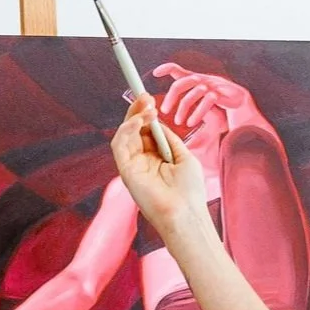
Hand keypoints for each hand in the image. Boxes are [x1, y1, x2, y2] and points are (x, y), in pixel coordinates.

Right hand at [109, 95, 209, 242]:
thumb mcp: (184, 157)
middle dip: (138, 111)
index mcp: (156, 159)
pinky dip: (127, 130)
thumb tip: (158, 122)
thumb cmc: (189, 191)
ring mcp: (133, 166)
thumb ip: (169, 139)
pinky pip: (119, 146)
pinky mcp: (125, 172)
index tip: (149, 98)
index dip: (146, 114)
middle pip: (134, 130)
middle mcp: (142, 162)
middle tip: (145, 96)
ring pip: (124, 135)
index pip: (146, 131)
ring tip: (147, 107)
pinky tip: (139, 121)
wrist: (185, 214)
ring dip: (133, 117)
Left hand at [153, 63, 270, 137]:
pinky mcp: (222, 93)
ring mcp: (213, 86)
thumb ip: (192, 123)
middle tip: (164, 111)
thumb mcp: (203, 116)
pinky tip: (192, 122)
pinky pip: (206, 100)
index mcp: (198, 82)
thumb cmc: (225, 114)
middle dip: (171, 97)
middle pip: (182, 82)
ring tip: (179, 122)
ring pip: (192, 92)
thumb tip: (184, 142)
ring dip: (183, 108)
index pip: (180, 70)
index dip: (167, 69)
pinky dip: (197, 113)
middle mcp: (204, 81)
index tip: (156, 74)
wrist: (246, 113)